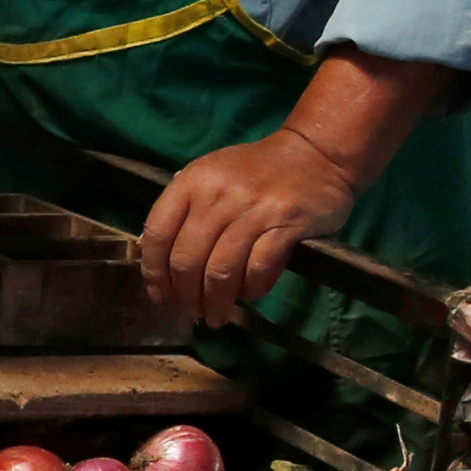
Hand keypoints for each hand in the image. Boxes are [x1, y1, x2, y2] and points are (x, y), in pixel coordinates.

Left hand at [139, 130, 362, 326]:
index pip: (157, 234)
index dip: (154, 273)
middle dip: (185, 296)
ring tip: (216, 316)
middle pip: (187, 259)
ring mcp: (253, 208)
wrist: (315, 153)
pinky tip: (249, 294)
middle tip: (192, 313)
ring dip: (216, 301)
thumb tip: (167, 267)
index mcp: (192, 181)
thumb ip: (188, 212)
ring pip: (221, 270)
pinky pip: (259, 268)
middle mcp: (217, 194)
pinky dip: (252, 289)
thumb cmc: (258, 170)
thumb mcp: (212, 177)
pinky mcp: (286, 222)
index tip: (161, 297)